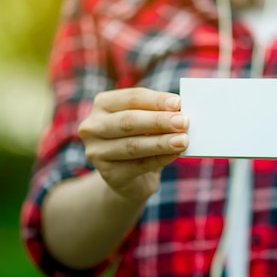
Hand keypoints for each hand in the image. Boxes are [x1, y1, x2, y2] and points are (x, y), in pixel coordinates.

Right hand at [78, 87, 188, 201]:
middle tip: (183, 121)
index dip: (156, 100)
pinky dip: (160, 159)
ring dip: (161, 142)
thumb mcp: (147, 123)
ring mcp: (96, 152)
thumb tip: (181, 112)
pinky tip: (175, 154)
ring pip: (132, 145)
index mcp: (103, 104)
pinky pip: (138, 165)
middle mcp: (93, 127)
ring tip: (183, 140)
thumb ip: (159, 114)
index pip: (131, 98)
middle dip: (158, 121)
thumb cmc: (142, 139)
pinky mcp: (108, 174)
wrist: (131, 178)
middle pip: (128, 121)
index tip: (178, 102)